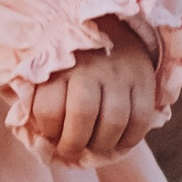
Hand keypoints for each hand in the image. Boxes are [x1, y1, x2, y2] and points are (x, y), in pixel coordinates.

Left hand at [21, 19, 159, 165]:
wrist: (112, 30)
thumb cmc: (72, 63)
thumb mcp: (47, 72)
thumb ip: (37, 100)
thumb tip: (39, 139)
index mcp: (59, 66)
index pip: (48, 108)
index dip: (47, 131)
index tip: (49, 137)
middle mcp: (90, 68)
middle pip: (82, 114)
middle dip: (74, 143)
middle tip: (71, 150)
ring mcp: (120, 74)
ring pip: (114, 121)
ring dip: (102, 145)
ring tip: (94, 147)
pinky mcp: (144, 81)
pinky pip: (140, 120)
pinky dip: (130, 139)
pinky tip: (119, 141)